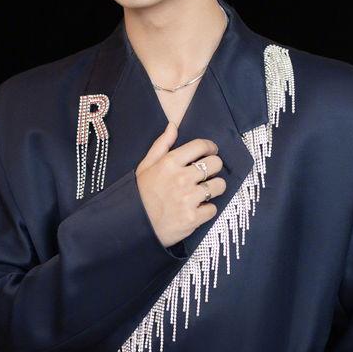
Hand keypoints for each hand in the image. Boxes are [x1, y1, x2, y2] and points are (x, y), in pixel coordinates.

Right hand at [135, 120, 225, 248]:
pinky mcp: (193, 217)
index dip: (210, 147)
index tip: (211, 152)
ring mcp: (188, 198)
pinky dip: (207, 210)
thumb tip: (173, 126)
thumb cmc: (140, 194)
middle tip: (208, 173)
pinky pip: (213, 208)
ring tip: (205, 192)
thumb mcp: (145, 166)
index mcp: (169, 163)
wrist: (133, 225)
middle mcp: (181, 178)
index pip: (200, 146)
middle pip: (216, 164)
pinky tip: (197, 209)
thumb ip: (161, 145)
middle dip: (215, 167)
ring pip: (219, 186)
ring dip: (214, 188)